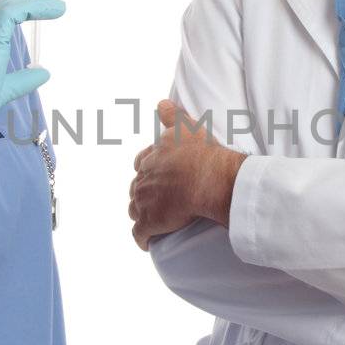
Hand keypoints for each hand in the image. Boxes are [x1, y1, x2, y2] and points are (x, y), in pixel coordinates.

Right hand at [0, 0, 65, 200]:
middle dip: (24, 0)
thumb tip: (42, 71)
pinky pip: (12, 14)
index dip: (15, 8)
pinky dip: (34, 9)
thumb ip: (19, 80)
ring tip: (59, 7)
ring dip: (35, 5)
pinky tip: (54, 11)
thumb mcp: (0, 92)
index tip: (35, 5)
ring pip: (6, 9)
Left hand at [129, 99, 244, 249]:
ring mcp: (144, 201)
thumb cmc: (202, 153)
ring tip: (155, 221)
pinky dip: (142, 238)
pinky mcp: (149, 222)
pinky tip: (148, 242)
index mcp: (152, 158)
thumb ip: (173, 115)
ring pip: (135, 210)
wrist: (209, 179)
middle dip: (144, 194)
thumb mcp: (187, 127)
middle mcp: (144, 178)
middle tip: (160, 200)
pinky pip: (139, 234)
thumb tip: (161, 102)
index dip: (148, 171)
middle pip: (136, 188)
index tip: (156, 176)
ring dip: (142, 215)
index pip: (141, 164)